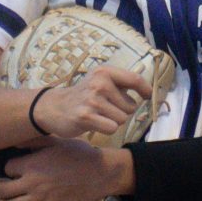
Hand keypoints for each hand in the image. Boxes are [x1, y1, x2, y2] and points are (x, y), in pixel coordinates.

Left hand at [0, 139, 123, 200]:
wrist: (100, 173)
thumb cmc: (79, 154)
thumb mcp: (56, 142)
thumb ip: (33, 142)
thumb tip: (14, 142)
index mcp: (32, 163)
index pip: (7, 168)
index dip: (8, 169)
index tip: (13, 170)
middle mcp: (32, 182)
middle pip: (2, 190)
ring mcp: (41, 199)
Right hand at [34, 67, 154, 140]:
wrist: (54, 107)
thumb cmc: (83, 95)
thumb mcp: (100, 80)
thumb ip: (121, 83)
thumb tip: (147, 91)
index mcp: (104, 72)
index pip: (135, 79)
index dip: (145, 90)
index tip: (147, 96)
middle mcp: (99, 83)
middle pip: (130, 106)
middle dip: (121, 111)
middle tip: (104, 108)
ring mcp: (92, 100)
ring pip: (122, 119)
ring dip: (113, 120)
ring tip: (98, 115)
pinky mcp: (86, 116)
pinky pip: (112, 128)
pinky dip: (106, 129)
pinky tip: (94, 123)